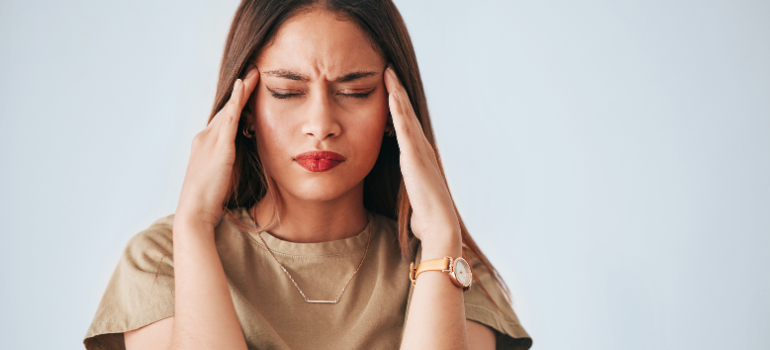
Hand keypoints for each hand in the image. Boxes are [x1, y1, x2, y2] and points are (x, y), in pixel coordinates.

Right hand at [174, 67, 258, 230]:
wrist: (194, 214)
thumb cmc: (209, 202)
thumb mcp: (222, 179)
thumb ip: (231, 165)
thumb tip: (243, 160)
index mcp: (204, 147)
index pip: (222, 121)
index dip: (234, 105)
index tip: (246, 90)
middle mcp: (203, 139)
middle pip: (225, 111)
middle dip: (239, 92)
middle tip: (254, 73)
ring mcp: (209, 141)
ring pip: (228, 110)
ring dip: (242, 90)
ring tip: (254, 73)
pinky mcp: (219, 147)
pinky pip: (229, 118)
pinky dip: (236, 101)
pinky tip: (244, 86)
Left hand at [383, 65, 460, 251]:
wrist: (439, 225)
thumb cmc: (426, 216)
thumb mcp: (414, 194)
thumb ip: (410, 184)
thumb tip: (408, 186)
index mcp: (419, 156)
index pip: (406, 125)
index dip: (399, 106)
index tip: (389, 88)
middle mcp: (422, 148)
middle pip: (407, 113)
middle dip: (398, 91)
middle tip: (388, 69)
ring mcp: (419, 150)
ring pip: (406, 115)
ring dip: (397, 92)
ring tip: (388, 72)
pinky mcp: (414, 156)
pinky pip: (404, 127)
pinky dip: (398, 109)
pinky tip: (391, 93)